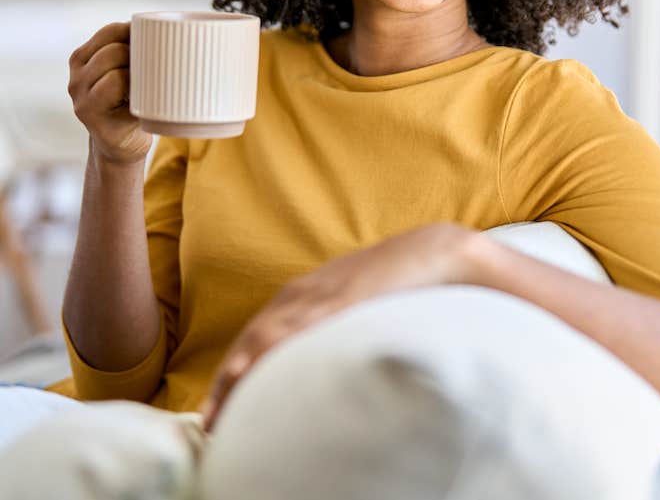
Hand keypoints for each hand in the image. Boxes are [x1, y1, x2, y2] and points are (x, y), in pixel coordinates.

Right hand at [67, 21, 151, 165]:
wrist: (122, 145)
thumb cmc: (132, 102)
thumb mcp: (126, 72)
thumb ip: (134, 51)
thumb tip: (170, 29)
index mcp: (82, 59)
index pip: (110, 31)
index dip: (136, 33)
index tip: (157, 43)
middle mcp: (76, 78)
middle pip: (114, 50)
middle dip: (140, 56)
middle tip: (158, 69)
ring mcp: (81, 100)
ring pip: (115, 71)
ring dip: (140, 75)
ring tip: (150, 86)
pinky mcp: (93, 118)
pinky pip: (117, 92)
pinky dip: (136, 91)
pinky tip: (145, 99)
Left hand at [199, 222, 479, 431]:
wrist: (434, 251)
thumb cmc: (398, 282)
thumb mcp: (355, 304)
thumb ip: (333, 327)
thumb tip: (325, 370)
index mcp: (303, 295)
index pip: (256, 337)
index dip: (233, 372)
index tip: (217, 409)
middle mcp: (304, 294)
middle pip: (252, 339)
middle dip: (227, 381)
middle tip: (211, 423)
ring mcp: (322, 295)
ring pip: (268, 335)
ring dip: (241, 372)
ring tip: (221, 411)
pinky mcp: (344, 300)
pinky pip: (302, 328)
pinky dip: (276, 351)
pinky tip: (261, 373)